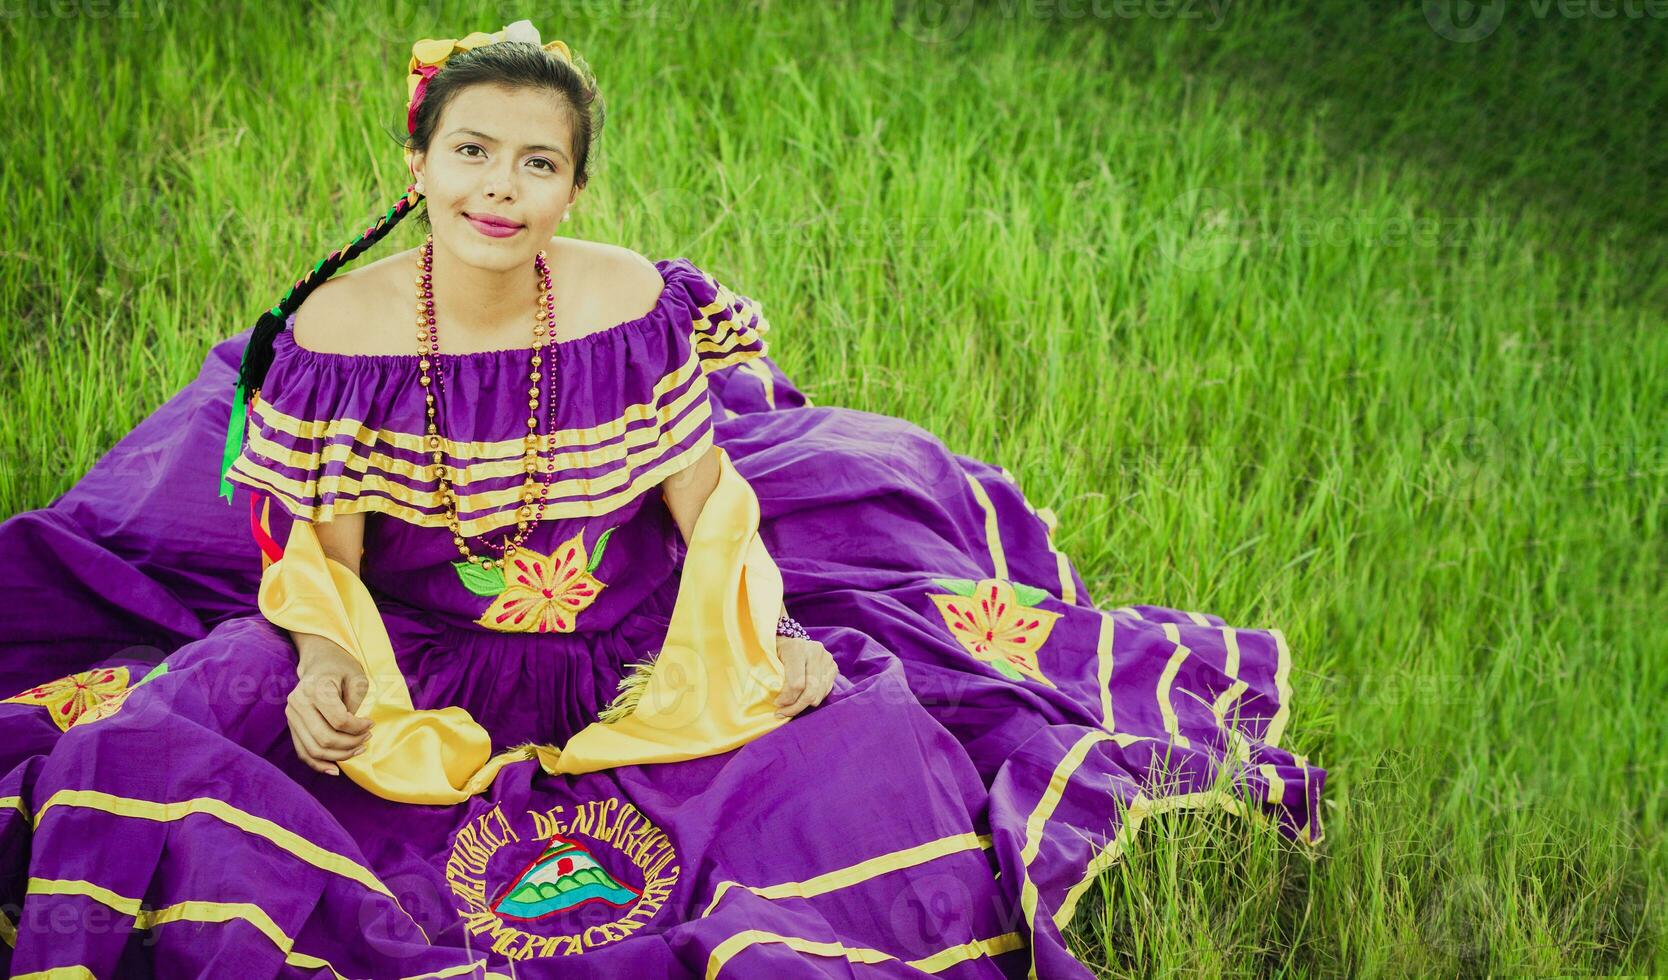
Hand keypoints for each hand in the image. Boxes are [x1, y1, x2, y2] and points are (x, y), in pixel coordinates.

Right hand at [287, 640, 373, 775]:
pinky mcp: (291, 726)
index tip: (372, 724)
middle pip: (325, 738)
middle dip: (350, 744)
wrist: (319, 662)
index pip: (338, 720)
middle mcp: (298, 703)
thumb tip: (354, 733)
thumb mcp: (357, 677)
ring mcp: (291, 716)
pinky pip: (303, 752)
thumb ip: (355, 703)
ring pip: (313, 749)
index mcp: (315, 688)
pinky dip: (319, 764)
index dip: (359, 728)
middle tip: (368, 739)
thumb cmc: (342, 668)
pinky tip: (336, 769)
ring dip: (339, 756)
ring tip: (359, 749)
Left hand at [774, 635, 837, 717]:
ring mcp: (827, 659)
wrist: (790, 638)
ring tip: (790, 707)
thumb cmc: (775, 651)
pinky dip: (813, 699)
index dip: (787, 699)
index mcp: (796, 648)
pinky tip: (801, 698)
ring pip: (819, 694)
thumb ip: (771, 676)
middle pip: (811, 690)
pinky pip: (825, 691)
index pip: (796, 683)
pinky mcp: (833, 667)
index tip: (776, 704)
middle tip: (783, 712)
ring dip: (804, 705)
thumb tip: (776, 701)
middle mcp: (815, 651)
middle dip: (796, 706)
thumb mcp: (768, 659)